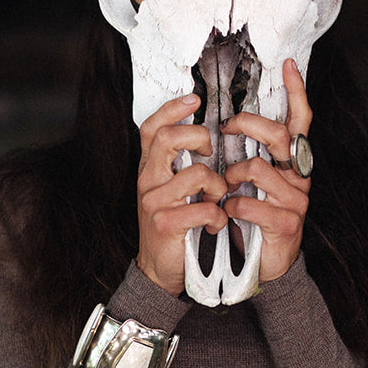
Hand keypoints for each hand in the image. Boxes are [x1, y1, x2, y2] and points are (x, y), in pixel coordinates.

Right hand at [136, 94, 228, 295]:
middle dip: (197, 137)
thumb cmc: (171, 227)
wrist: (158, 268)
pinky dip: (216, 216)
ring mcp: (154, 203)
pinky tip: (215, 223)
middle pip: (166, 139)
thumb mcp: (169, 191)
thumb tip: (202, 134)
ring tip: (219, 198)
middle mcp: (148, 181)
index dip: (171, 110)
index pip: (152, 129)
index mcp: (150, 169)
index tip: (194, 99)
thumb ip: (178, 165)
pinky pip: (201, 209)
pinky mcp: (165, 224)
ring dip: (217, 185)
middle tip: (211, 149)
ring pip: (194, 175)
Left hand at [222, 59, 311, 284]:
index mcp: (292, 163)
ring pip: (259, 168)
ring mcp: (297, 200)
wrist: (265, 265)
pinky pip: (252, 202)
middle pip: (278, 135)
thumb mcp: (256, 183)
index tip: (287, 65)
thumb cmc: (256, 218)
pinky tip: (228, 213)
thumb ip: (253, 155)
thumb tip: (233, 121)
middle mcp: (300, 177)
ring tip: (225, 188)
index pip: (300, 120)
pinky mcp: (287, 223)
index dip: (296, 92)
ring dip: (232, 176)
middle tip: (226, 128)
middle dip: (248, 125)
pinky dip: (232, 206)